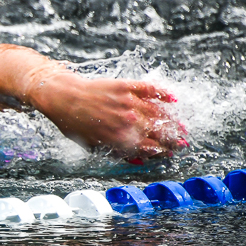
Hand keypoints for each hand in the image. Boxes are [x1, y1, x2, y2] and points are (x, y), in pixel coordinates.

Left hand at [28, 73, 186, 158]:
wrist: (62, 97)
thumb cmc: (74, 124)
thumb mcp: (93, 146)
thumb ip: (118, 153)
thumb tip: (141, 160)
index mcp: (120, 139)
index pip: (150, 147)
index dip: (163, 150)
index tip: (170, 152)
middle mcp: (127, 121)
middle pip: (158, 131)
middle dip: (173, 138)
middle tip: (183, 142)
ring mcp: (127, 102)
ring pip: (158, 112)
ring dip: (173, 120)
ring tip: (182, 126)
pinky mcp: (125, 86)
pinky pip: (149, 89)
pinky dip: (162, 94)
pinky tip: (173, 99)